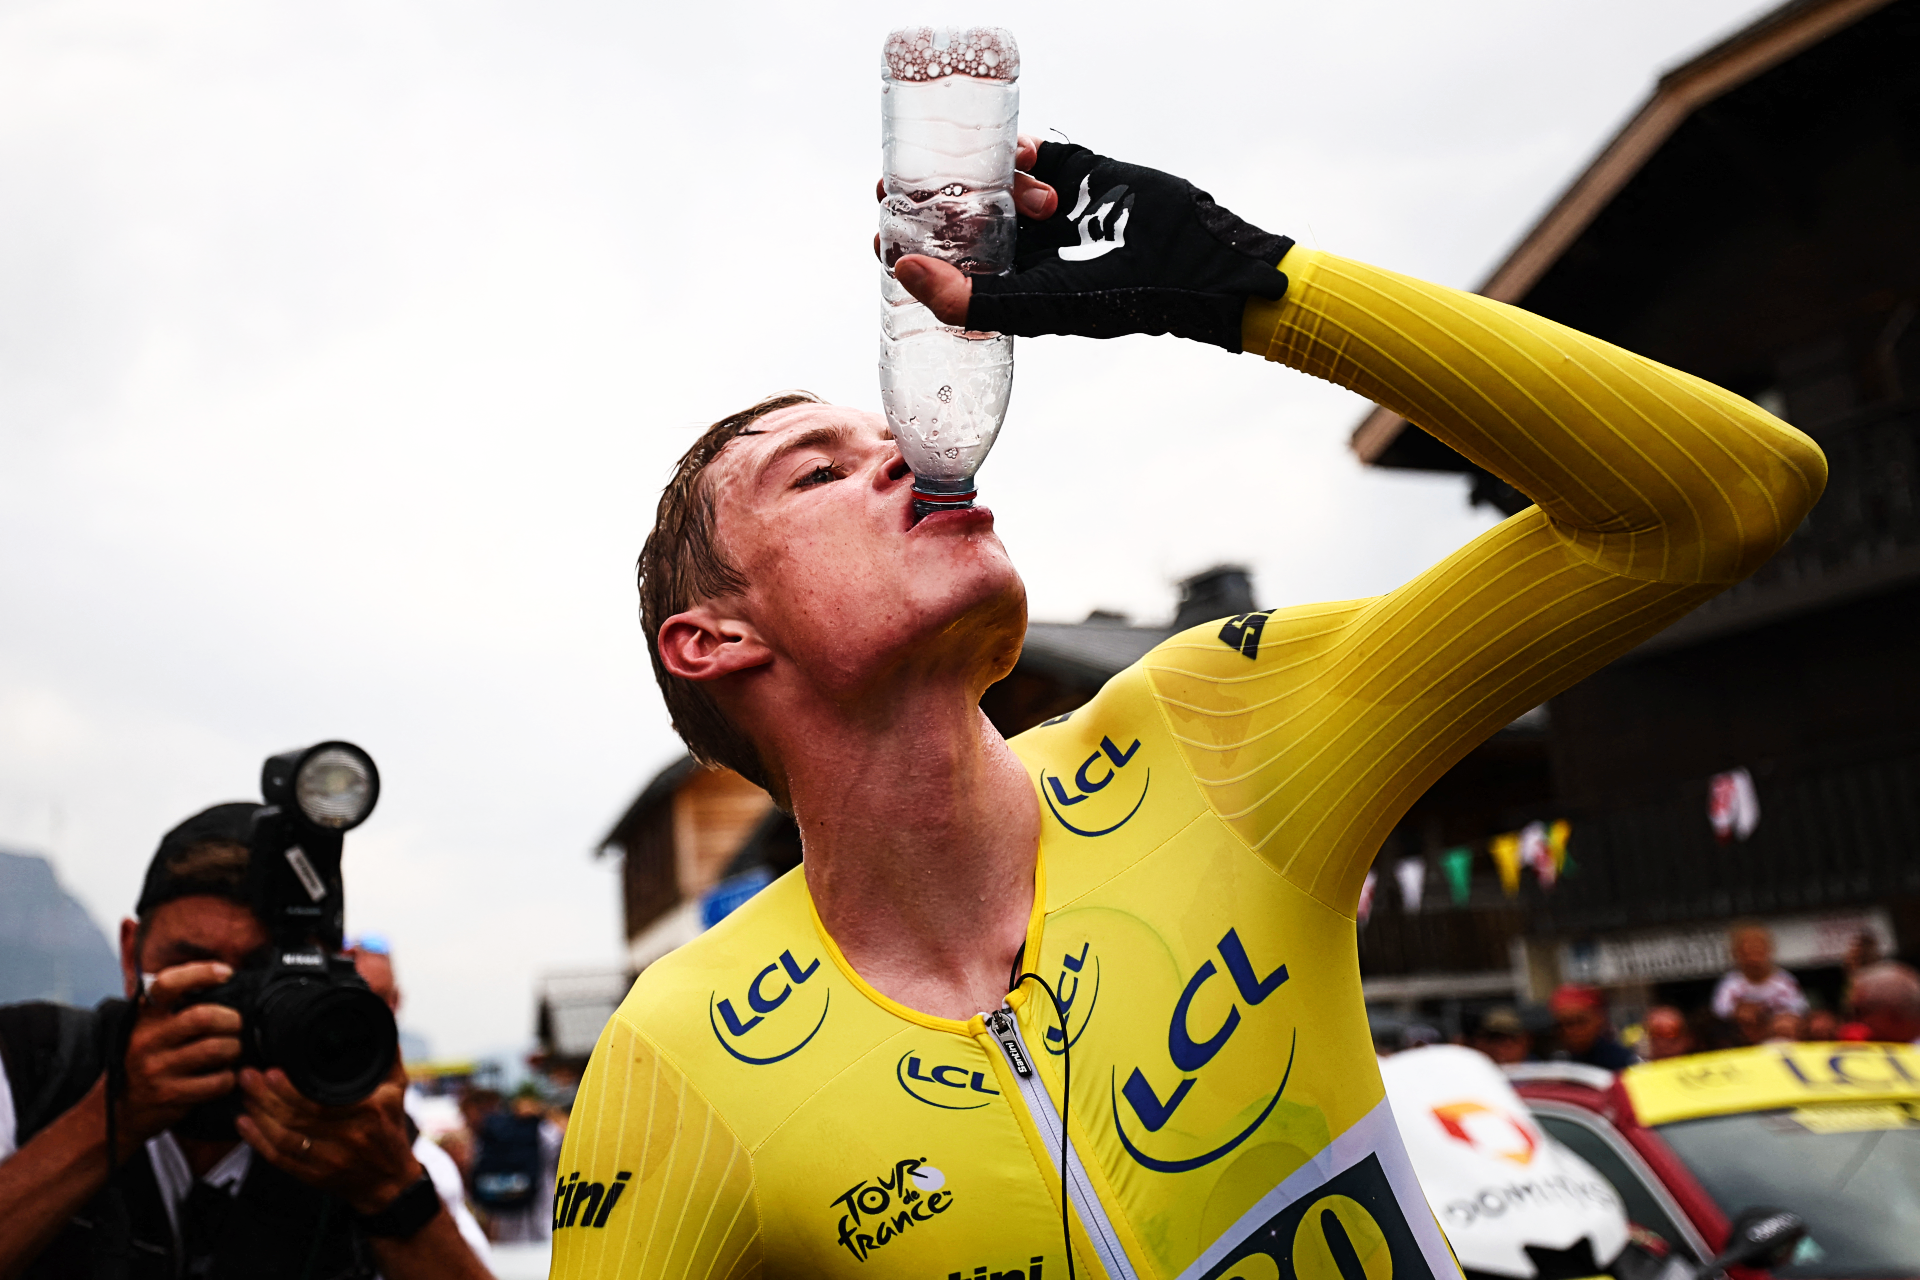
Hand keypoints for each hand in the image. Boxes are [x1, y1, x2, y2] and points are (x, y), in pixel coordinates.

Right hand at [117, 963, 243, 1154]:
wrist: (115, 1111)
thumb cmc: (144, 1063)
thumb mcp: (148, 1031)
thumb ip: (174, 1009)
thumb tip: (221, 981)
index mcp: (144, 1018)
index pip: (168, 984)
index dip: (201, 973)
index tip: (226, 973)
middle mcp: (148, 1040)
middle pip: (203, 1017)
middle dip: (232, 1020)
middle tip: (236, 1026)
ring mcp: (158, 1069)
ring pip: (215, 1048)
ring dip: (234, 1048)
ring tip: (232, 1051)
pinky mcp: (170, 1095)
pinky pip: (216, 1082)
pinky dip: (229, 1078)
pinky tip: (225, 1076)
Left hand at [236, 1061, 422, 1215]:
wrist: (390, 1182)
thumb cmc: (390, 1128)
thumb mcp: (397, 1087)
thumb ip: (385, 1051)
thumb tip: (380, 1009)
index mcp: (368, 1112)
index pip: (321, 1102)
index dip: (290, 1089)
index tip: (272, 1070)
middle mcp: (348, 1138)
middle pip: (296, 1118)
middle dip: (266, 1096)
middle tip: (248, 1076)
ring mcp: (329, 1160)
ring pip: (284, 1138)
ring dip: (259, 1115)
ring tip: (245, 1093)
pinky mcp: (313, 1177)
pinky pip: (280, 1158)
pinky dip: (258, 1141)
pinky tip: (244, 1123)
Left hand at [886, 139, 1292, 351]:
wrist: (1189, 260)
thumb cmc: (1115, 297)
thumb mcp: (1033, 306)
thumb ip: (968, 296)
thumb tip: (899, 269)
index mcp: (999, 284)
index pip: (937, 263)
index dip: (906, 246)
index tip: (886, 231)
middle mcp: (1012, 246)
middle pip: (949, 215)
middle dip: (927, 201)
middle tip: (904, 187)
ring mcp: (1037, 207)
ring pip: (984, 182)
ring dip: (996, 185)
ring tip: (1045, 204)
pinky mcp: (1066, 170)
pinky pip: (1020, 153)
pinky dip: (1016, 154)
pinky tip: (1031, 162)